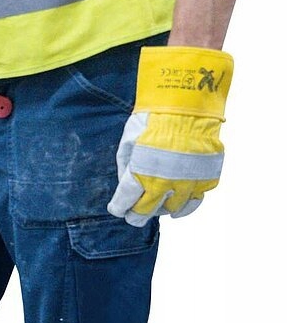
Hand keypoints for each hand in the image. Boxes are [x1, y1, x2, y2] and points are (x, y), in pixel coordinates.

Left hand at [107, 46, 232, 226]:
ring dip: (162, 209)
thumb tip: (125, 183)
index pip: (126, 201)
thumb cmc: (153, 120)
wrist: (187, 106)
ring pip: (173, 209)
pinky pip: (196, 198)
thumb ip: (125, 165)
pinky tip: (179, 201)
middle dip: (137, 215)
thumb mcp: (128, 140)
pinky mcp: (206, 177)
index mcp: (141, 173)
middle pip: (147, 211)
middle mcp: (164, 182)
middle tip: (134, 216)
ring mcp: (187, 181)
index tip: (117, 209)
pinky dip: (186, 202)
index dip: (119, 208)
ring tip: (157, 207)